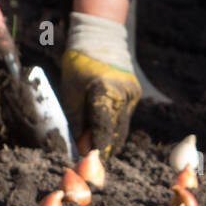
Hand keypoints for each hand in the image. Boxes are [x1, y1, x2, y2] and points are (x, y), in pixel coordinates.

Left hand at [60, 10, 138, 157]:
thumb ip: (77, 122)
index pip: (103, 130)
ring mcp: (132, 95)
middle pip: (116, 133)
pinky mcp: (136, 95)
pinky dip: (115, 124)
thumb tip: (82, 148)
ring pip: (123, 128)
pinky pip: (125, 117)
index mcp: (104, 92)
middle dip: (106, 149)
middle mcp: (123, 95)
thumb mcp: (70, 93)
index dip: (98, 149)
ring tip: (100, 148)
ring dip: (112, 139)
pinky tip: (106, 124)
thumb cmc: (79, 67)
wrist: (99, 40)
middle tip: (95, 162)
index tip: (92, 164)